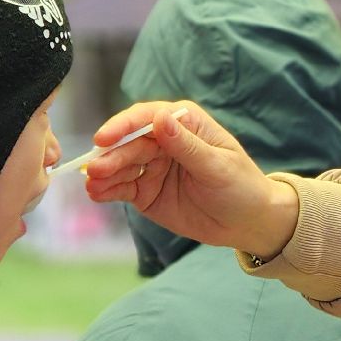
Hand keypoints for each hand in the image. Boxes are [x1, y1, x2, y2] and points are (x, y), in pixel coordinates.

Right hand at [80, 101, 298, 258]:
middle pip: (130, 143)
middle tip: (95, 169)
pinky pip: (122, 187)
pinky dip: (108, 190)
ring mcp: (152, 165)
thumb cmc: (241, 186)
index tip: (104, 138)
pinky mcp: (145, 190)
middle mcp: (164, 140)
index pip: (148, 117)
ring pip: (122, 165)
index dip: (123, 125)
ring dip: (105, 173)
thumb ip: (187, 145)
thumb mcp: (217, 166)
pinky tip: (97, 193)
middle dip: (111, 155)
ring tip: (92, 184)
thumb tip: (161, 117)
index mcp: (185, 123)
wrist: (247, 222)